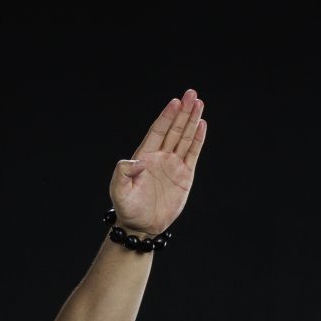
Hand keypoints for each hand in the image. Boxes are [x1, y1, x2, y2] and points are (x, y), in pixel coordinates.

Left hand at [111, 89, 207, 235]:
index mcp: (144, 155)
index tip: (175, 101)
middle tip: (192, 94)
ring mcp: (173, 165)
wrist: (141, 226)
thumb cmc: (127, 208)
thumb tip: (139, 162)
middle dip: (183, 111)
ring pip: (184, 138)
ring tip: (199, 104)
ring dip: (192, 121)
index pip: (158, 130)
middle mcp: (160, 157)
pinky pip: (192, 154)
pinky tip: (202, 125)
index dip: (167, 116)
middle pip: (174, 129)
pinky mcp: (184, 176)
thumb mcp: (118, 191)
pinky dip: (197, 140)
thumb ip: (123, 173)